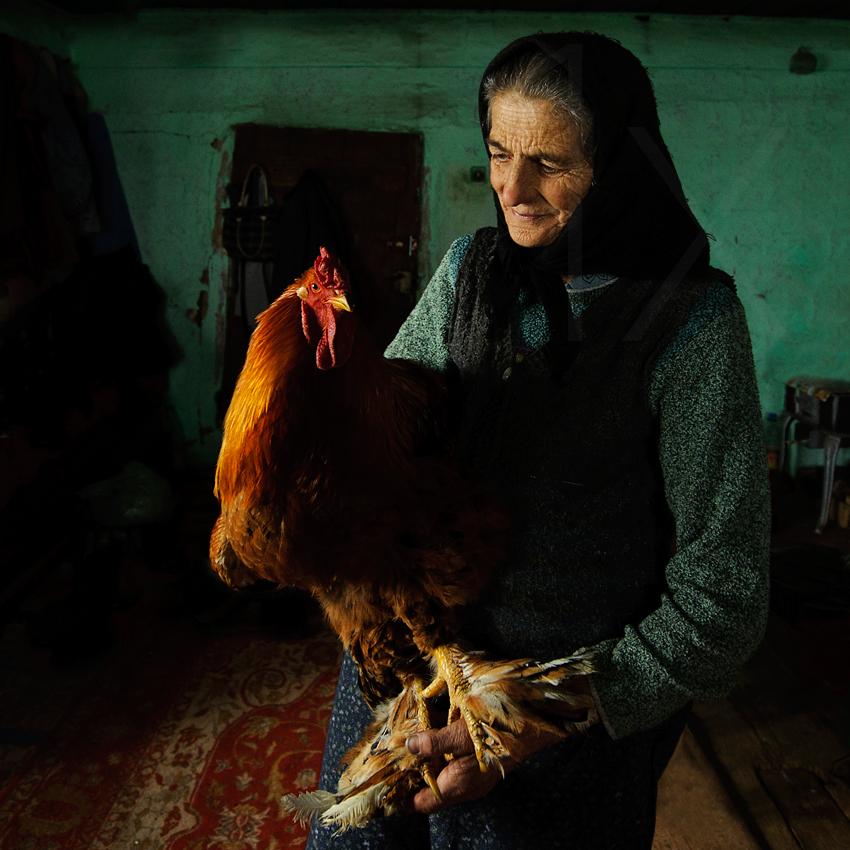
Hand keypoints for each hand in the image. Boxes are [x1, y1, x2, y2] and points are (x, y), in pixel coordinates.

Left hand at [405, 717, 565, 814]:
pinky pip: (453, 767)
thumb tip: (409, 746)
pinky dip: (439, 756)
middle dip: (410, 776)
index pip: (422, 803)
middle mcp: (465, 787)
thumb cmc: (501, 730)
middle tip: (389, 758)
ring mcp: (474, 778)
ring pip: (440, 777)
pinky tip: (431, 738)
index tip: (383, 781)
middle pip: (429, 790)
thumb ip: (435, 741)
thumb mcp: (464, 733)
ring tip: (404, 747)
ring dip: (424, 764)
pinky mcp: (481, 765)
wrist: (537, 724)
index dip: (401, 794)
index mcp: (458, 786)